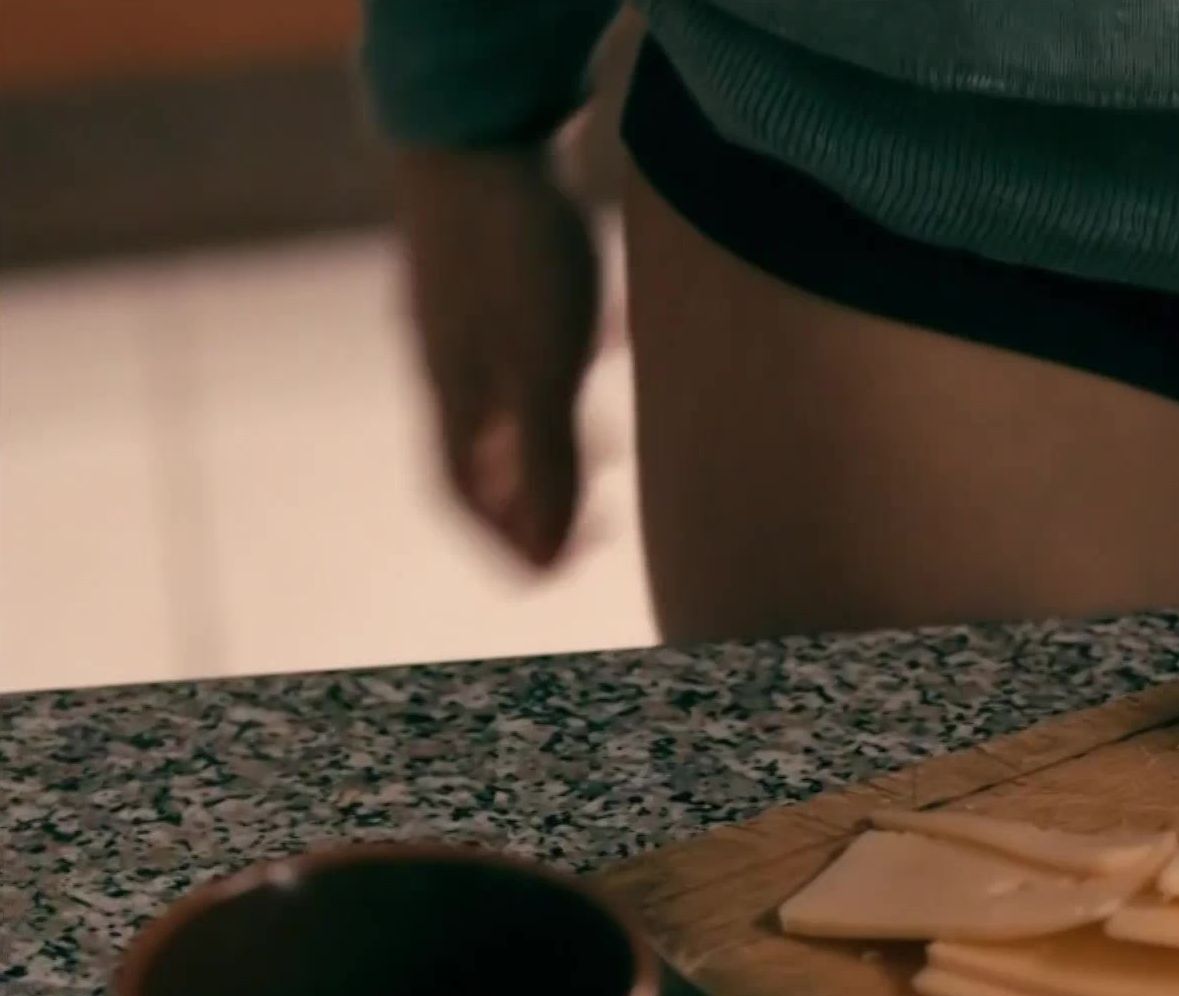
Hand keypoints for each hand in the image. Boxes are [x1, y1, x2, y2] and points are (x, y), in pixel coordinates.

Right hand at [392, 146, 597, 567]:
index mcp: (455, 397)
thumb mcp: (544, 365)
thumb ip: (547, 461)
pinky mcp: (488, 266)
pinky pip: (522, 339)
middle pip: (487, 452)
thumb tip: (544, 561)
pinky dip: (560, 366)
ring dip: (553, 431)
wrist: (478, 125)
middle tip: (598, 507)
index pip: (468, 498)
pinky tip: (605, 343)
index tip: (566, 564)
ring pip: (505, 396)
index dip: (512, 541)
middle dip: (540, 492)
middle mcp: (449, 360)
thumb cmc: (515, 251)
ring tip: (606, 440)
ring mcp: (463, 310)